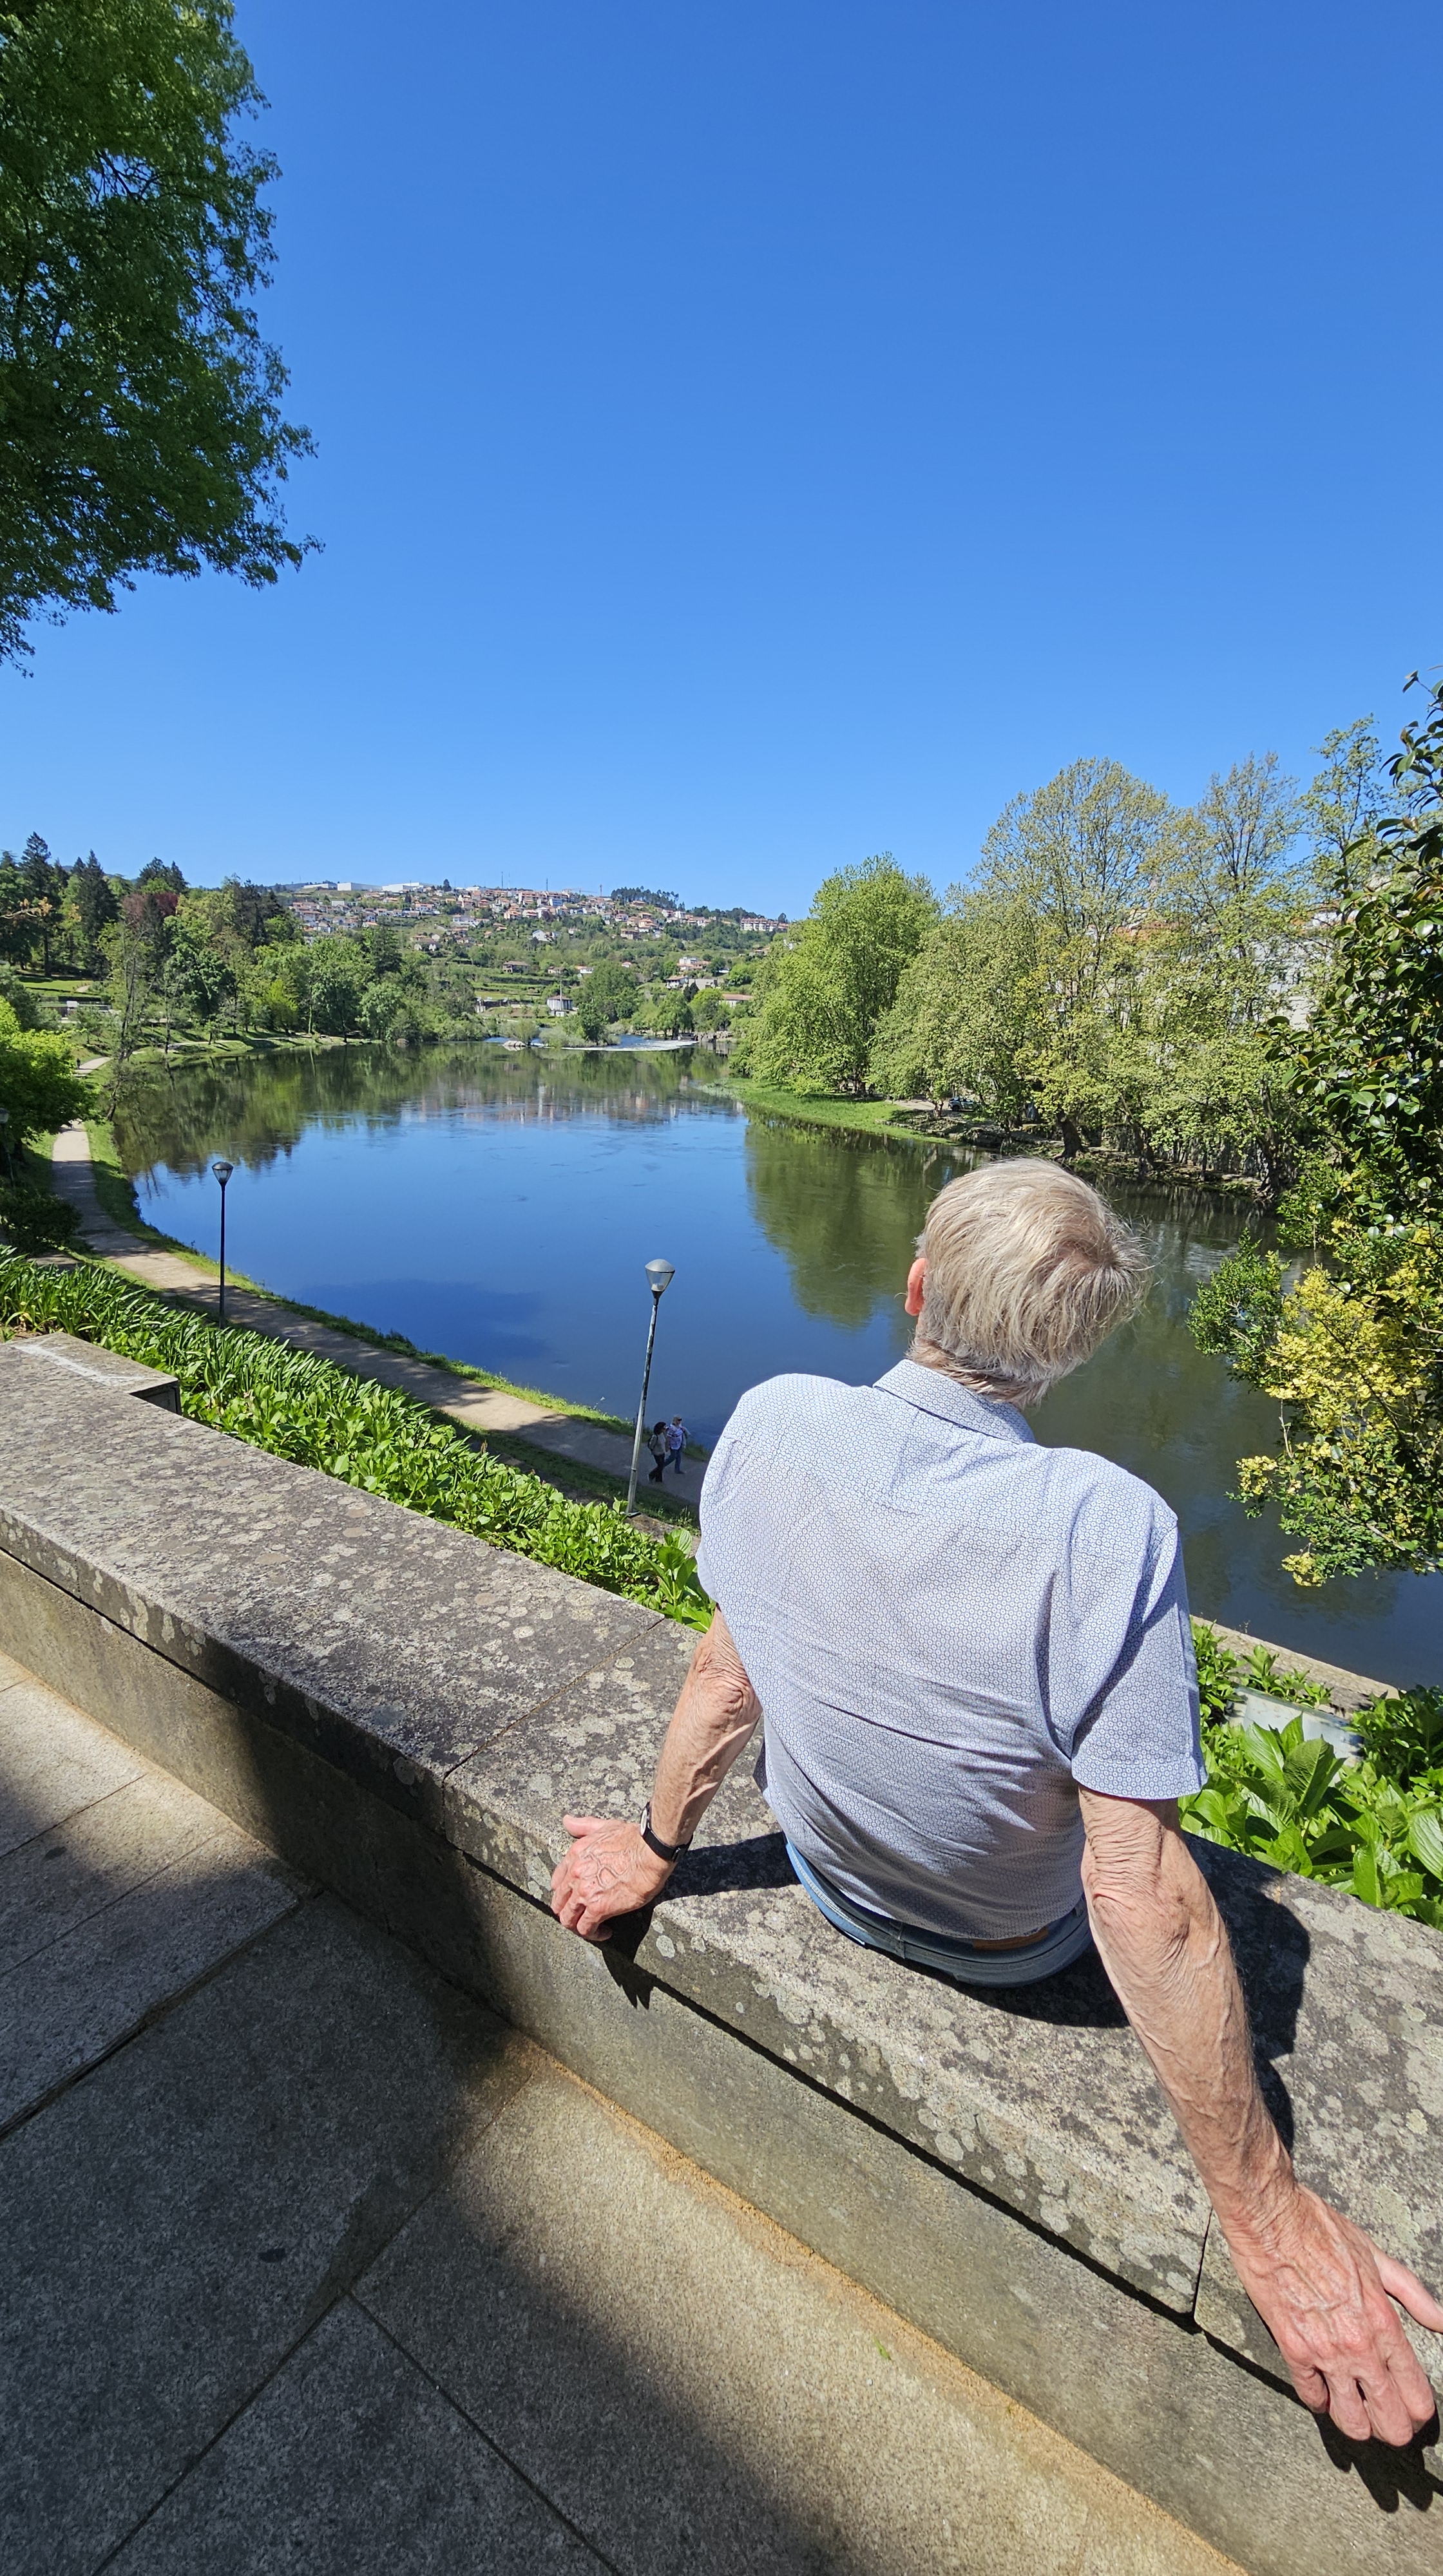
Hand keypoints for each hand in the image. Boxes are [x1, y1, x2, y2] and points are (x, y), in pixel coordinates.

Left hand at [550, 1814, 674, 1942]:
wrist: (650, 1850)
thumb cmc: (633, 1837)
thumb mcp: (603, 1826)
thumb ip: (583, 1826)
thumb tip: (567, 1821)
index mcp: (574, 1856)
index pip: (557, 1882)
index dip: (564, 1893)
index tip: (575, 1898)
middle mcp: (575, 1875)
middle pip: (559, 1903)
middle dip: (568, 1912)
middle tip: (582, 1916)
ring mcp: (585, 1892)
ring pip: (568, 1919)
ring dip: (577, 1926)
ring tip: (592, 1928)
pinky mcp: (599, 1908)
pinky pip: (586, 1929)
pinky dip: (593, 1934)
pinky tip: (605, 1932)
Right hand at [1225, 2183, 1442, 2445]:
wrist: (1271, 2219)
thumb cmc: (1322, 2230)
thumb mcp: (1376, 2256)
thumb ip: (1412, 2293)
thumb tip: (1441, 2321)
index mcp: (1384, 2322)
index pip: (1415, 2392)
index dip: (1420, 2412)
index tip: (1417, 2413)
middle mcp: (1358, 2345)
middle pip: (1388, 2418)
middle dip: (1395, 2430)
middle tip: (1392, 2427)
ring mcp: (1324, 2351)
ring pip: (1350, 2420)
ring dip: (1358, 2425)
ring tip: (1360, 2420)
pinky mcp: (1292, 2349)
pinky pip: (1311, 2396)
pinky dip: (1320, 2401)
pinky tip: (1324, 2395)